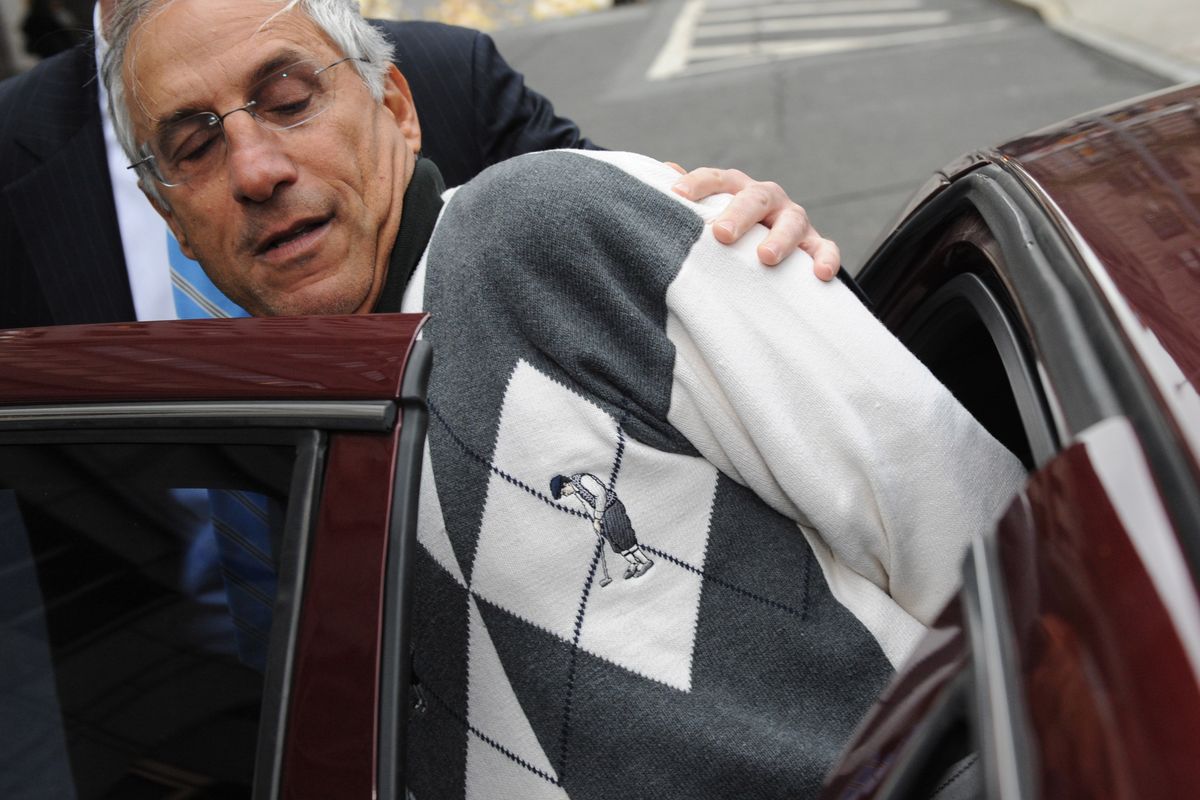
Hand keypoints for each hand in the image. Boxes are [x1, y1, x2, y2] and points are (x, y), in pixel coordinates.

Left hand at [667, 164, 840, 280]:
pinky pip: (825, 248)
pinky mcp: (814, 244)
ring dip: (780, 238)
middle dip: (739, 214)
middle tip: (722, 234)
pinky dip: (826, 258)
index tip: (677, 195)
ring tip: (766, 257)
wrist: (771, 248)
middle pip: (755, 198)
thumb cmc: (730, 228)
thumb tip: (664, 169)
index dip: (698, 183)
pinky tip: (820, 274)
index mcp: (737, 189)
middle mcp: (767, 199)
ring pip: (792, 221)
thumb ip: (690, 197)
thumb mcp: (710, 211)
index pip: (717, 178)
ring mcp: (793, 220)